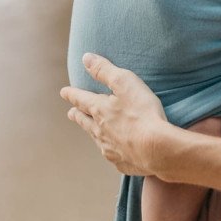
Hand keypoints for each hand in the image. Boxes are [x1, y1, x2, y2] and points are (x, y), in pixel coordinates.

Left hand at [60, 53, 170, 175]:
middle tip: (71, 113)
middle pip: (84, 122)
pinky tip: (115, 151)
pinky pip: (113, 155)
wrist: (156, 149)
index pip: (81, 99)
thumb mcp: (124, 82)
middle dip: (77, 115)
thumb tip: (86, 58)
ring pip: (97, 139)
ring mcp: (110, 149)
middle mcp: (100, 131)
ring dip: (92, 132)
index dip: (72, 94)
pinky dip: (112, 150)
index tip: (63, 92)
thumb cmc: (142, 112)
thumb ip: (104, 70)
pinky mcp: (122, 163)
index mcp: (99, 110)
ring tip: (92, 131)